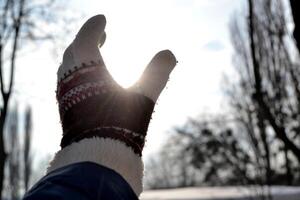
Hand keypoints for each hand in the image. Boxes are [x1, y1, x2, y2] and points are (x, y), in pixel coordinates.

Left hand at [56, 15, 176, 155]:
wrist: (96, 156)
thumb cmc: (120, 124)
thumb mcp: (143, 96)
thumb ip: (157, 73)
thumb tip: (169, 54)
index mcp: (87, 68)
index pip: (87, 37)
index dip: (94, 26)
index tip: (102, 19)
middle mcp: (71, 78)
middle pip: (75, 50)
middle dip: (87, 39)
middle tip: (100, 36)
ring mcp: (65, 94)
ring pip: (67, 67)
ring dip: (79, 57)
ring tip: (92, 57)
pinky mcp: (65, 109)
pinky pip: (66, 83)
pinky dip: (76, 74)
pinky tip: (87, 84)